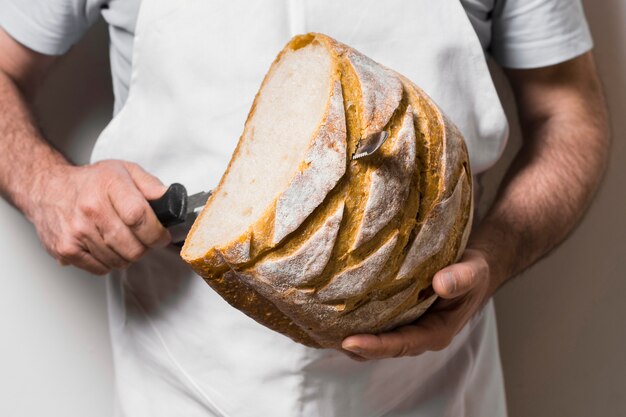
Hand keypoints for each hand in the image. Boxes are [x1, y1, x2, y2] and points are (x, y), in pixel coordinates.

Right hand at [26, 160, 170, 274]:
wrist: (47, 189)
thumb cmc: (89, 182)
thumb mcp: (124, 171)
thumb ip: (150, 184)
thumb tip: (169, 200)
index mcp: (108, 186)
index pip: (140, 217)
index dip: (157, 232)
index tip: (161, 235)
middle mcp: (91, 209)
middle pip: (133, 246)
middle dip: (145, 246)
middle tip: (143, 239)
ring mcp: (76, 231)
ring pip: (119, 261)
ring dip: (127, 255)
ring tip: (122, 239)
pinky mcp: (65, 249)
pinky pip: (101, 268)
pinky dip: (109, 262)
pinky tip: (105, 245)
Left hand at [341, 249, 494, 359]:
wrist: (472, 270)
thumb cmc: (473, 272)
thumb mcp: (474, 272)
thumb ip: (461, 278)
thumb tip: (441, 283)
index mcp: (437, 331)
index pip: (402, 344)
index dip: (376, 346)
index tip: (350, 342)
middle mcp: (419, 334)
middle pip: (384, 348)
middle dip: (357, 347)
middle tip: (327, 338)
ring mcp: (408, 326)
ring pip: (377, 339)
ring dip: (353, 338)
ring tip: (323, 330)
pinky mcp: (399, 315)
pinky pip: (376, 323)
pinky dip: (358, 321)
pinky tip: (336, 313)